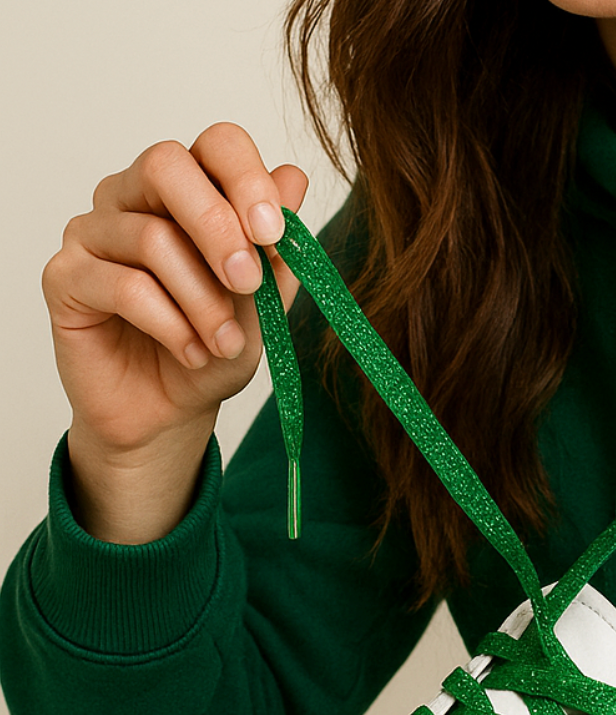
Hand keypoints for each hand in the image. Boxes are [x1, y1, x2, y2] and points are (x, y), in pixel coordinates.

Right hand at [41, 122, 307, 541]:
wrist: (171, 413)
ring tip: (224, 345)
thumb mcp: (264, 305)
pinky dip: (171, 326)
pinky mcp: (65, 277)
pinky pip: (123, 285)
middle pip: (167, 165)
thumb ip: (276, 248)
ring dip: (203, 302)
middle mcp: (134, 197)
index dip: (246, 178)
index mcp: (190, 192)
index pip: (215, 144)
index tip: (274, 232)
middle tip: (248, 285)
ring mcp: (93, 232)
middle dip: (219, 227)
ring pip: (151, 238)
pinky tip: (192, 353)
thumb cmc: (215, 350)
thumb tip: (294, 177)